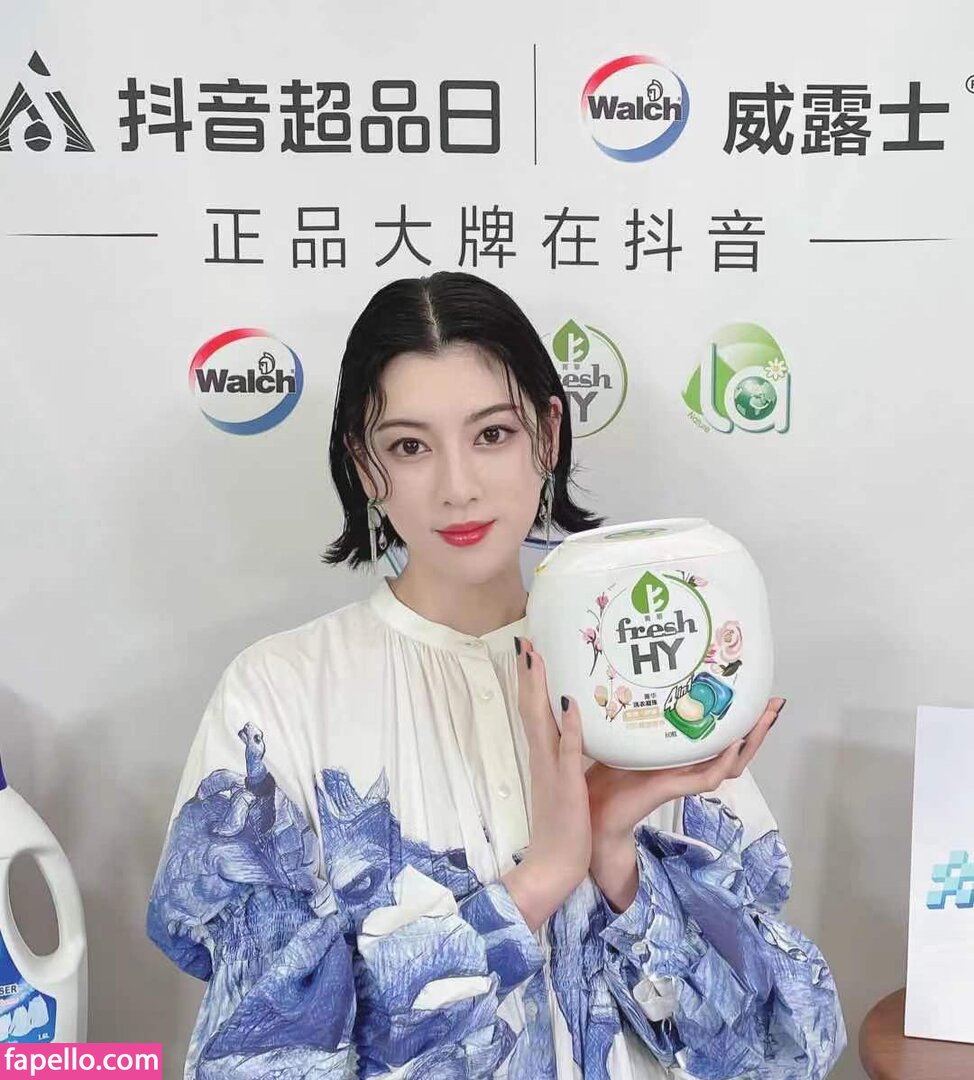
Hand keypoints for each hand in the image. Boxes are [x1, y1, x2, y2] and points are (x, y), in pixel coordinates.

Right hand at [501, 635, 589, 931]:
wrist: (553, 867)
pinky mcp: (567, 786)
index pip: (534, 710)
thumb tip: (572, 733)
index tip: (529, 650)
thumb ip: (566, 759)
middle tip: (525, 640)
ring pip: (542, 722)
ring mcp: (552, 770)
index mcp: (544, 757)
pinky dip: (569, 727)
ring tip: (536, 658)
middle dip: (528, 674)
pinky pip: (568, 752)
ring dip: (539, 690)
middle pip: (531, 708)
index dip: (531, 680)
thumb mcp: (565, 785)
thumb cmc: (565, 828)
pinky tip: (569, 705)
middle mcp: (543, 758)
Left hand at [586, 697, 785, 911]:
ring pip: (729, 764)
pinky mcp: (672, 790)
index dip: (737, 719)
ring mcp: (682, 780)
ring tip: (765, 720)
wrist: (591, 814)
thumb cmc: (603, 779)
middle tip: (774, 704)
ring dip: (749, 742)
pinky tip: (733, 746)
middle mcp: (686, 769)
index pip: (717, 738)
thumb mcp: (623, 739)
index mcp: (678, 757)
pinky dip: (722, 762)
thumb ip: (637, 718)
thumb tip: (635, 682)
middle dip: (756, 728)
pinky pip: (706, 778)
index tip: (752, 694)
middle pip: (733, 750)